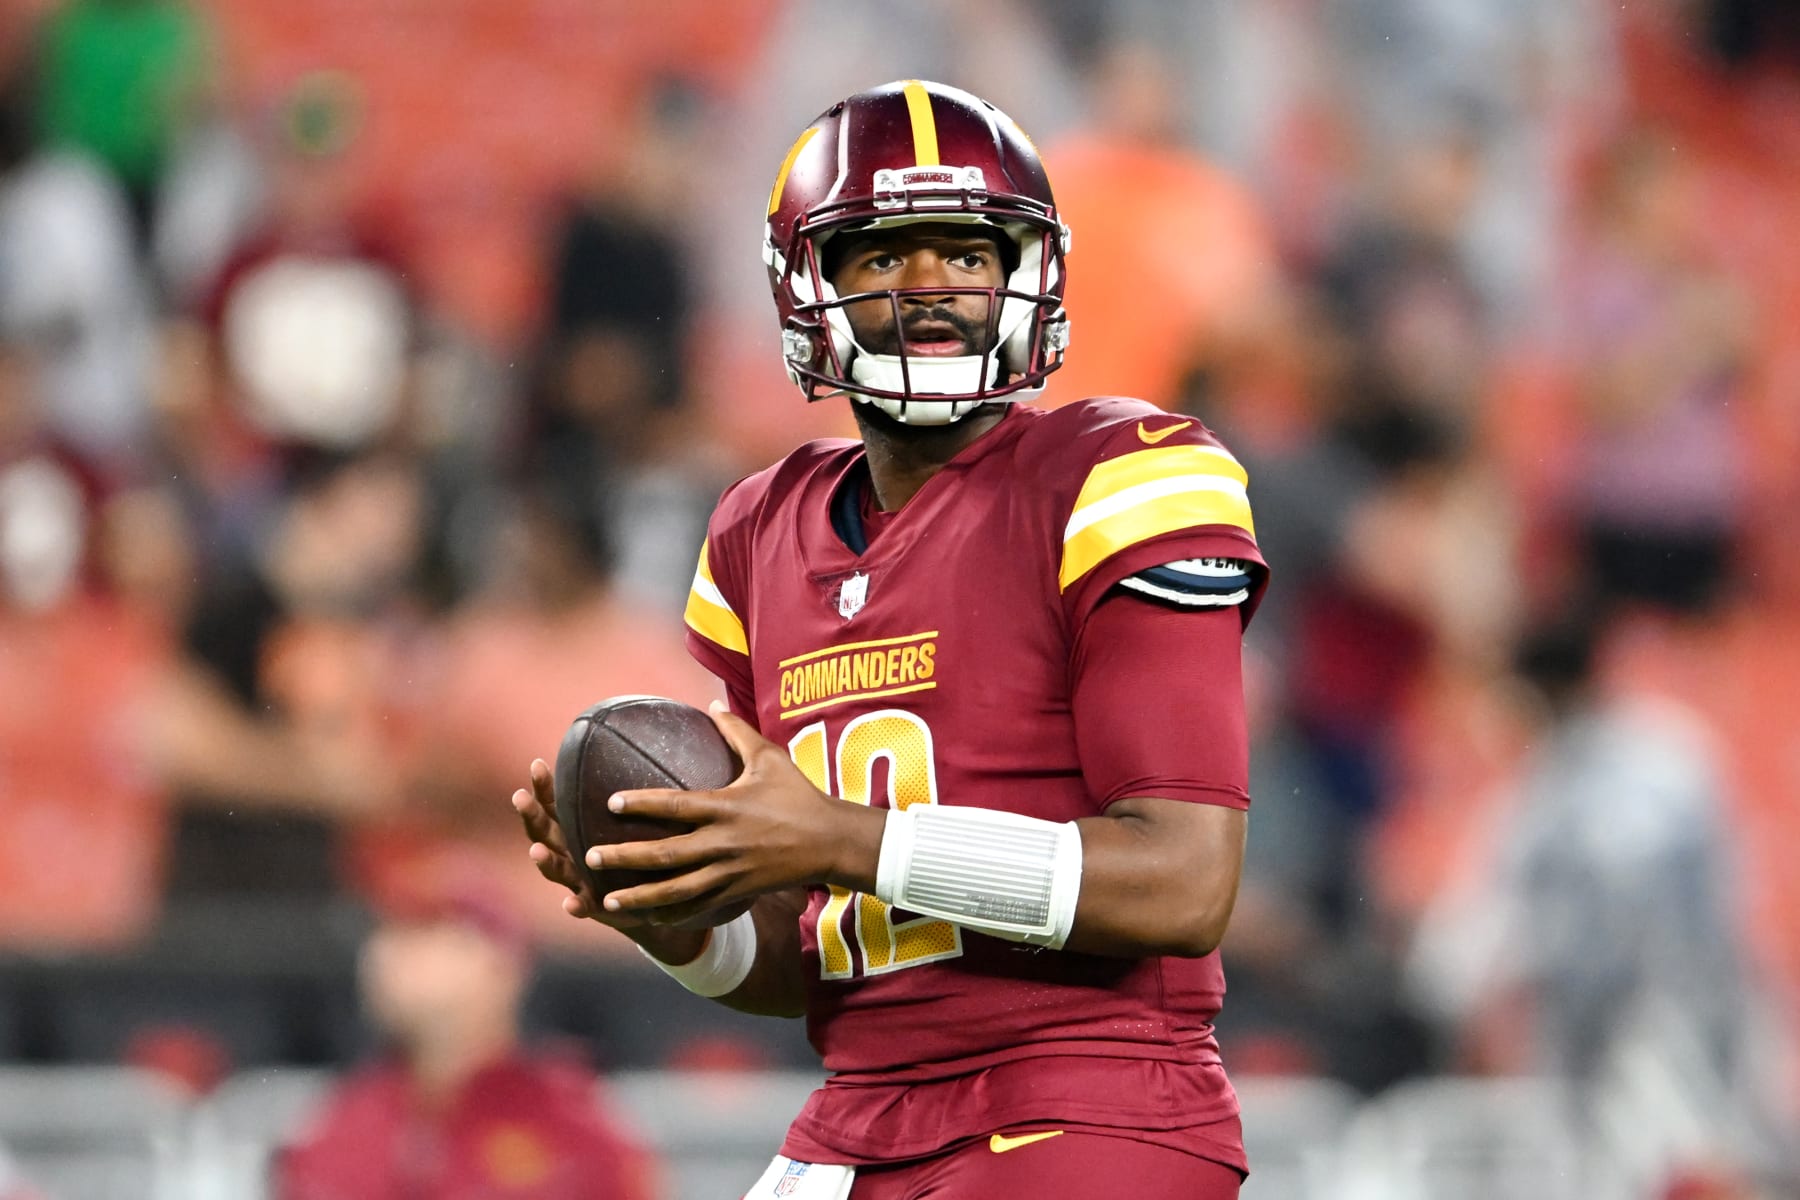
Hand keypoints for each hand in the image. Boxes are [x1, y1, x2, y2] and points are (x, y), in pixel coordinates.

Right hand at [511, 758, 649, 930]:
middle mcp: (568, 852)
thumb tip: (638, 743)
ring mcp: (577, 879)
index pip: (553, 804)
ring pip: (555, 868)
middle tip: (519, 798)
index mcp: (572, 829)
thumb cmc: (632, 851)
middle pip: (543, 832)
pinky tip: (570, 904)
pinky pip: (582, 906)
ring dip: (543, 860)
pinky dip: (575, 905)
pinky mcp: (594, 905)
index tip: (537, 765)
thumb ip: (624, 792)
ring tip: (536, 852)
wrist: (647, 897)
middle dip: (530, 815)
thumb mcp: (626, 819)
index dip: (542, 787)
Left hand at [590, 702, 885, 925]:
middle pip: (666, 854)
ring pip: (676, 890)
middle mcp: (723, 843)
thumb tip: (712, 704)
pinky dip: (671, 915)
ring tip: (606, 899)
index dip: (641, 803)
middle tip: (591, 857)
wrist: (830, 841)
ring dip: (639, 896)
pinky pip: (698, 907)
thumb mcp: (770, 758)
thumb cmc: (799, 795)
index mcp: (726, 807)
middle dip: (626, 857)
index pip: (675, 805)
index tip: (610, 802)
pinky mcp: (737, 892)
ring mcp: (729, 872)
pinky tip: (646, 918)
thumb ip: (737, 732)